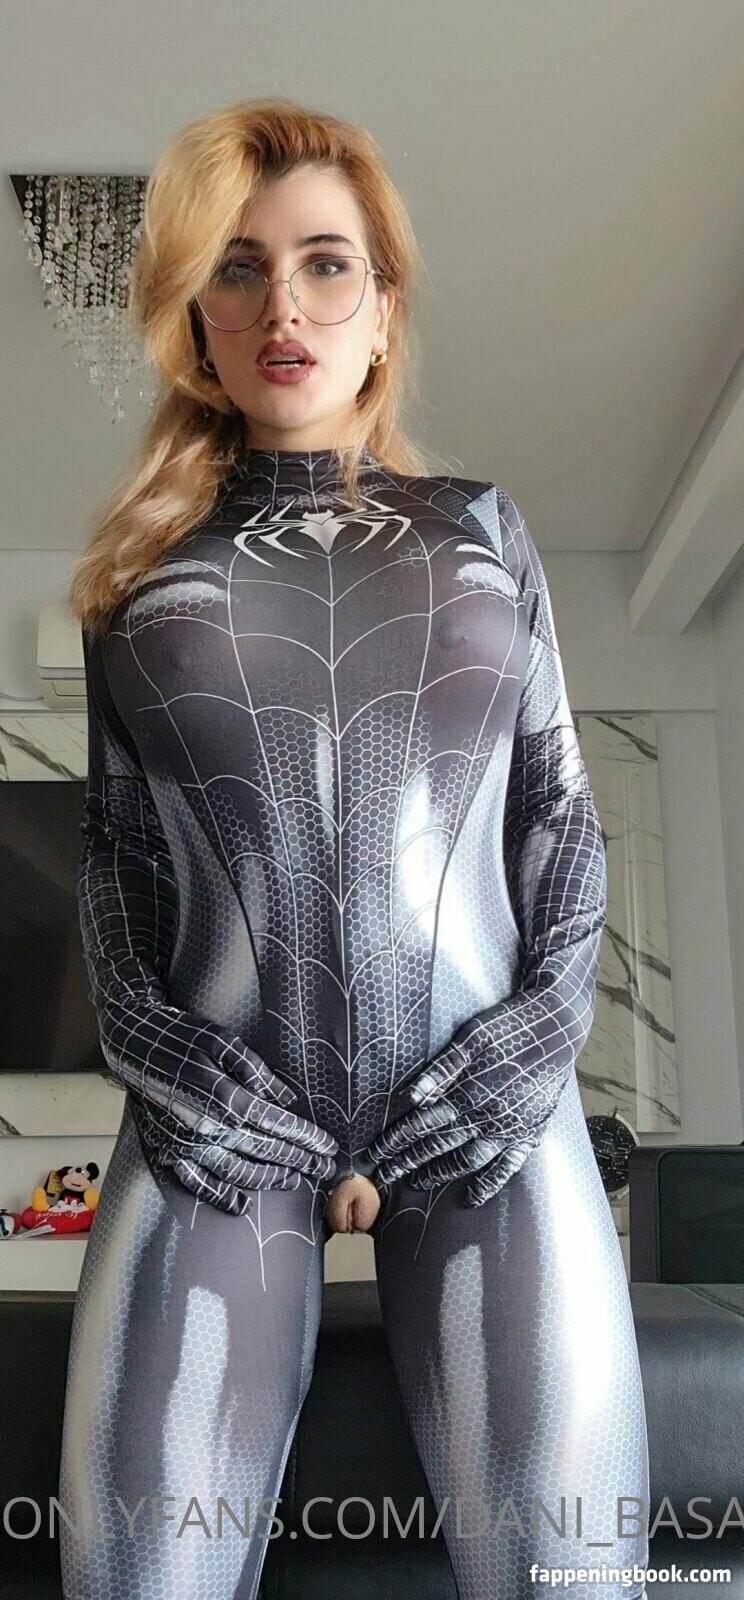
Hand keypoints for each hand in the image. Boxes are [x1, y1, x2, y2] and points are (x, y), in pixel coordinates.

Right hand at [128, 1035, 338, 1213]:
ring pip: (239, 1172)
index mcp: (227, 1099)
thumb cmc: (180, 1037)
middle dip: (299, 1161)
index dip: (307, 1138)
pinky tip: (242, 1206)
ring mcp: (190, 1145)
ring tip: (294, 1180)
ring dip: (270, 1179)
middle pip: (265, 1152)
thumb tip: (287, 1099)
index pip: (278, 1126)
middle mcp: (211, 1129)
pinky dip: (222, 1197)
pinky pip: (199, 1184)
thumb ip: (256, 1072)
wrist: (132, 1045)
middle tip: (323, 1169)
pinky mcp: (171, 1152)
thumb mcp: (222, 1041)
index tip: (328, 1148)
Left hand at [361, 1029, 571, 1207]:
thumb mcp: (472, 1037)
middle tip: (384, 1178)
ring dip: (439, 1174)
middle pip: (438, 1145)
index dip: (396, 1140)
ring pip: (466, 1160)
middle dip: (407, 1162)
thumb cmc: (510, 1026)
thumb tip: (413, 1096)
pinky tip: (471, 1198)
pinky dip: (488, 1184)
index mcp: (467, 1092)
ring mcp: (508, 1129)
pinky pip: (506, 1167)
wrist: (559, 1028)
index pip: (422, 1123)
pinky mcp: (529, 1133)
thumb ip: (443, 1069)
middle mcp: (485, 1116)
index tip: (375, 1155)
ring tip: (417, 1184)